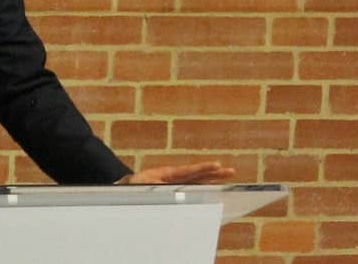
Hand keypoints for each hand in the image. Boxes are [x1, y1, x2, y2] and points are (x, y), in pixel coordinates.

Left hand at [116, 161, 235, 184]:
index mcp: (167, 174)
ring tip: (228, 175)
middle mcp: (174, 178)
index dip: (203, 168)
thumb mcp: (141, 185)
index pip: (189, 171)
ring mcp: (176, 184)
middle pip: (197, 175)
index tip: (217, 165)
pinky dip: (204, 189)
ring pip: (197, 181)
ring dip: (212, 179)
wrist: (126, 188)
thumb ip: (154, 187)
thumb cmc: (133, 186)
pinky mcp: (175, 191)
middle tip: (231, 171)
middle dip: (214, 172)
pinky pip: (192, 190)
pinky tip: (215, 190)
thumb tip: (169, 192)